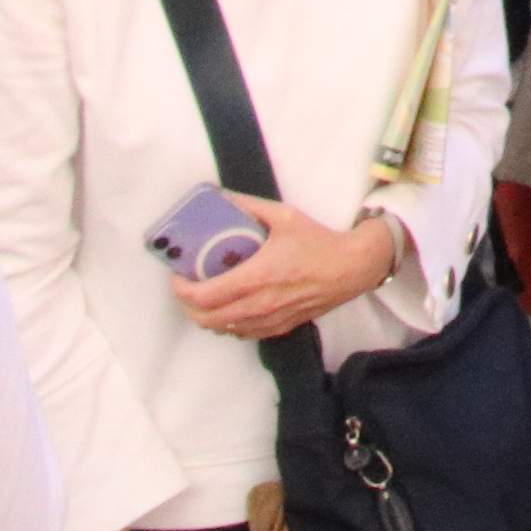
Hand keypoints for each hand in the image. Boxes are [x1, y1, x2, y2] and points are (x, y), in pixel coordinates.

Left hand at [172, 195, 401, 339]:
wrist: (353, 268)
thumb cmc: (319, 242)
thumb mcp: (285, 216)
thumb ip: (251, 206)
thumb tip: (222, 197)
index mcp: (255, 277)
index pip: (202, 296)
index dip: (180, 290)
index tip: (177, 275)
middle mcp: (258, 305)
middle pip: (205, 319)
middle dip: (187, 305)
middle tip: (187, 285)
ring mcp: (268, 320)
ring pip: (221, 329)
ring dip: (206, 316)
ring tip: (206, 296)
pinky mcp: (279, 327)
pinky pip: (241, 333)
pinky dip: (227, 323)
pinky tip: (231, 306)